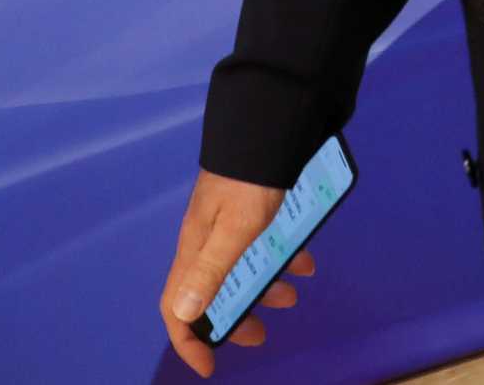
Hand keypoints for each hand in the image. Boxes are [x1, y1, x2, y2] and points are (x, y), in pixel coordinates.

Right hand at [160, 168, 320, 376]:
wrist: (270, 123)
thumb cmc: (252, 179)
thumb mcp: (236, 229)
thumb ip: (212, 270)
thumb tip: (183, 313)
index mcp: (196, 249)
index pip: (176, 307)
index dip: (189, 341)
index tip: (210, 366)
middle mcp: (207, 240)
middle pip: (210, 293)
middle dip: (235, 317)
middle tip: (261, 333)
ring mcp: (229, 223)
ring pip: (241, 268)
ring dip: (265, 287)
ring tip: (294, 294)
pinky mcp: (252, 208)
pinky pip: (263, 243)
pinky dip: (284, 257)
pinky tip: (307, 262)